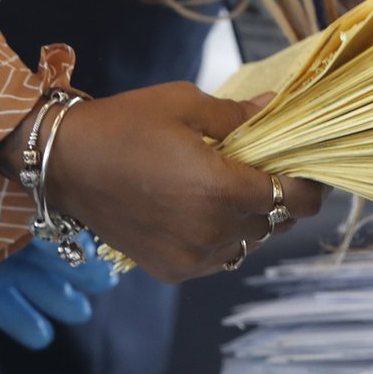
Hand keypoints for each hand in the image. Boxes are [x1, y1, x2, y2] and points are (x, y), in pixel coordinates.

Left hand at [0, 176, 116, 348]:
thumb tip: (29, 206)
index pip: (30, 212)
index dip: (61, 227)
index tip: (88, 241)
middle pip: (39, 249)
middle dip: (71, 265)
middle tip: (102, 281)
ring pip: (29, 283)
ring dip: (55, 296)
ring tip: (78, 312)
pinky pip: (6, 311)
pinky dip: (23, 322)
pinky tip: (41, 335)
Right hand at [43, 82, 326, 282]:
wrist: (63, 165)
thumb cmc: (123, 126)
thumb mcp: (183, 104)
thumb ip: (236, 115)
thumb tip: (274, 108)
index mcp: (220, 190)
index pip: (294, 201)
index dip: (310, 188)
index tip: (308, 172)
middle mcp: (211, 231)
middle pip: (275, 223)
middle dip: (279, 198)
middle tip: (267, 171)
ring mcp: (192, 256)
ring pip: (249, 243)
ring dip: (252, 220)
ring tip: (234, 190)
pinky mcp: (173, 269)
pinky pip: (220, 258)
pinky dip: (224, 238)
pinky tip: (207, 212)